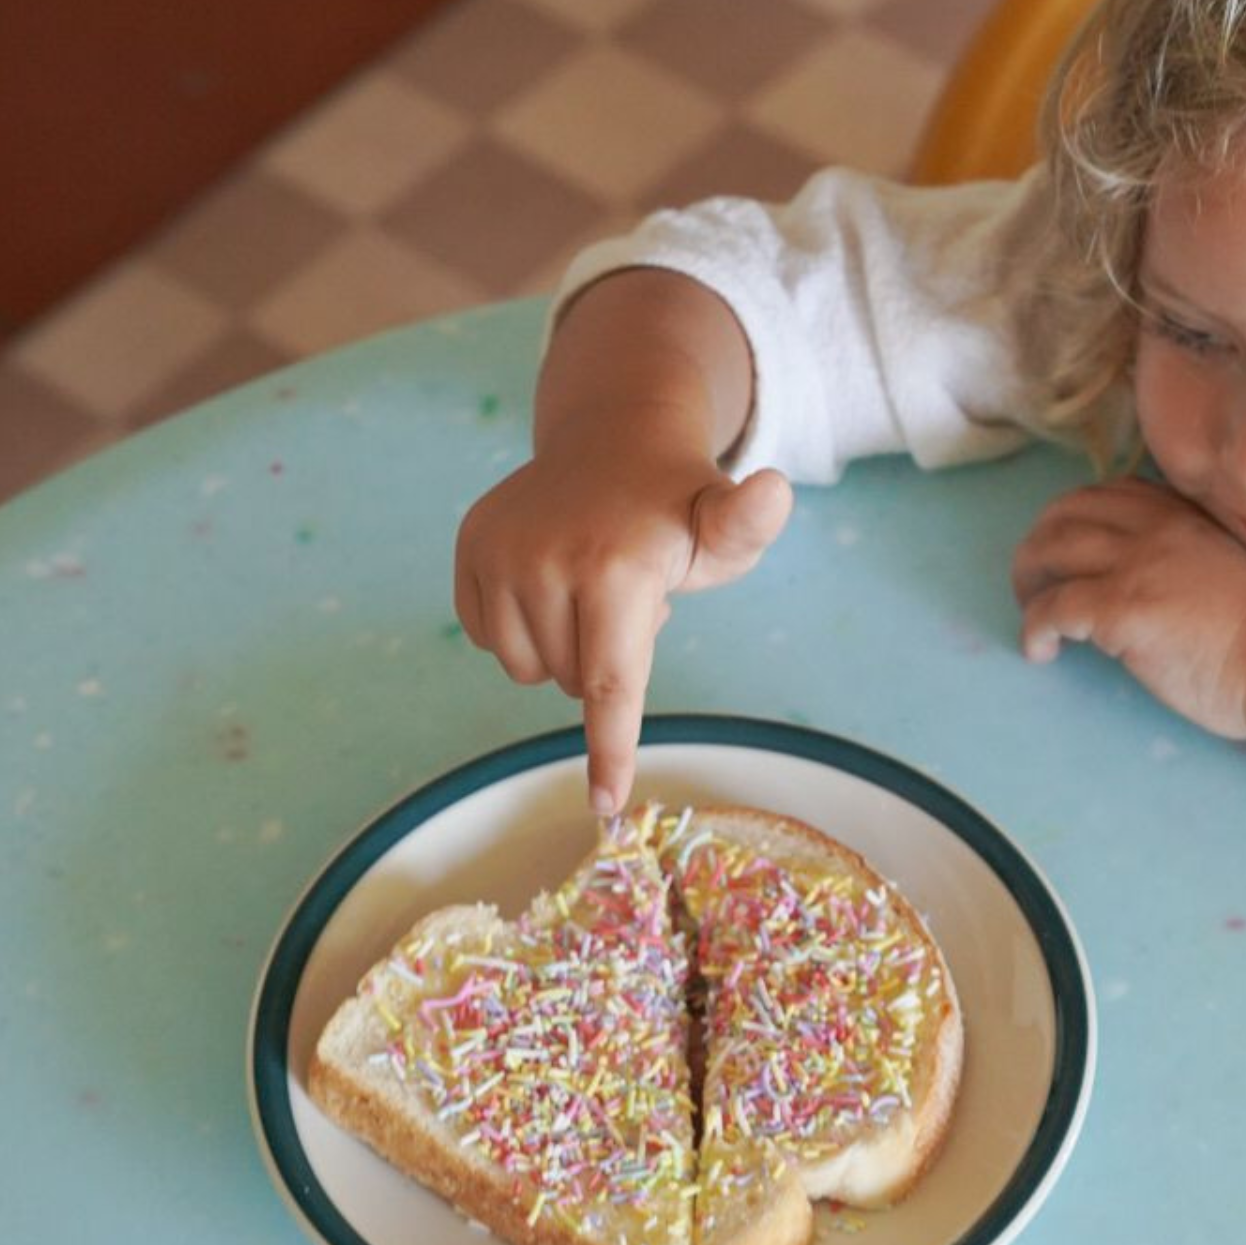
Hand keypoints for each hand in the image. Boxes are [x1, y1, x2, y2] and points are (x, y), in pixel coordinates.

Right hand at [455, 433, 791, 812]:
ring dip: (561, 649)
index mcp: (614, 567)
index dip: (610, 750)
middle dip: (602, 661)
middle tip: (628, 600)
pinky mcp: (470, 549)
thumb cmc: (680, 507)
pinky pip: (487, 638)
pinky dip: (521, 629)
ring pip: (524, 668)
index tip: (606, 805)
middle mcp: (545, 558)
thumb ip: (750, 524)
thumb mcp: (725, 524)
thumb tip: (775, 490)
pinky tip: (550, 583)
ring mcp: (499, 552)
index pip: (613, 682)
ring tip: (591, 589)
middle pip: (570, 682)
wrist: (612, 439)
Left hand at [1010, 476, 1245, 737]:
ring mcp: (1135, 566)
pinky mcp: (1121, 609)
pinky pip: (1052, 608)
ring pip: (1048, 550)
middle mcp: (1154, 530)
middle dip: (1039, 544)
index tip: (1071, 550)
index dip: (1077, 517)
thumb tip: (1161, 588)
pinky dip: (1034, 628)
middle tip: (1034, 584)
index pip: (1112, 493)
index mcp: (1184, 517)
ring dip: (1027, 581)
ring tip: (1030, 616)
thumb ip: (1193, 562)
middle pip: (1066, 513)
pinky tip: (1040, 652)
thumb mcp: (1234, 569)